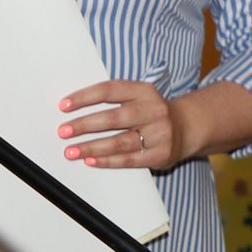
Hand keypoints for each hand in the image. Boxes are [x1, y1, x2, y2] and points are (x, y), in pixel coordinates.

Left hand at [58, 80, 186, 170]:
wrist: (188, 126)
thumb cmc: (152, 111)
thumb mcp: (139, 96)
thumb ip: (114, 99)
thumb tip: (74, 106)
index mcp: (144, 91)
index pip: (110, 90)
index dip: (85, 97)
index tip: (64, 105)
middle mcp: (153, 110)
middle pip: (113, 118)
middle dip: (85, 125)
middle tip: (63, 131)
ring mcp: (160, 133)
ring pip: (120, 142)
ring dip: (92, 147)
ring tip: (71, 151)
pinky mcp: (161, 154)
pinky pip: (129, 160)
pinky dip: (108, 161)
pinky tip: (90, 160)